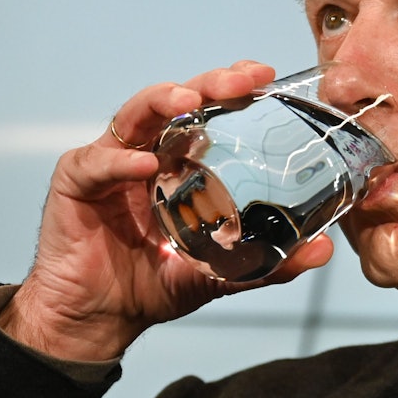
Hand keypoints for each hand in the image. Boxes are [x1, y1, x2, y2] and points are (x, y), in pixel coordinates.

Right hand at [0, 61, 334, 360]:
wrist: (97, 321)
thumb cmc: (149, 288)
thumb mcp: (216, 275)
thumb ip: (265, 264)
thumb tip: (322, 250)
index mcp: (179, 166)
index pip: (208, 115)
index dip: (234, 92)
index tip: (266, 77)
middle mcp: (146, 154)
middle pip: (176, 103)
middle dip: (209, 84)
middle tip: (242, 80)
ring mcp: (110, 164)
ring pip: (135, 116)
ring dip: (163, 101)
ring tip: (190, 99)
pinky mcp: (76, 182)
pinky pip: (97, 163)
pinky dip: (120, 161)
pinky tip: (145, 163)